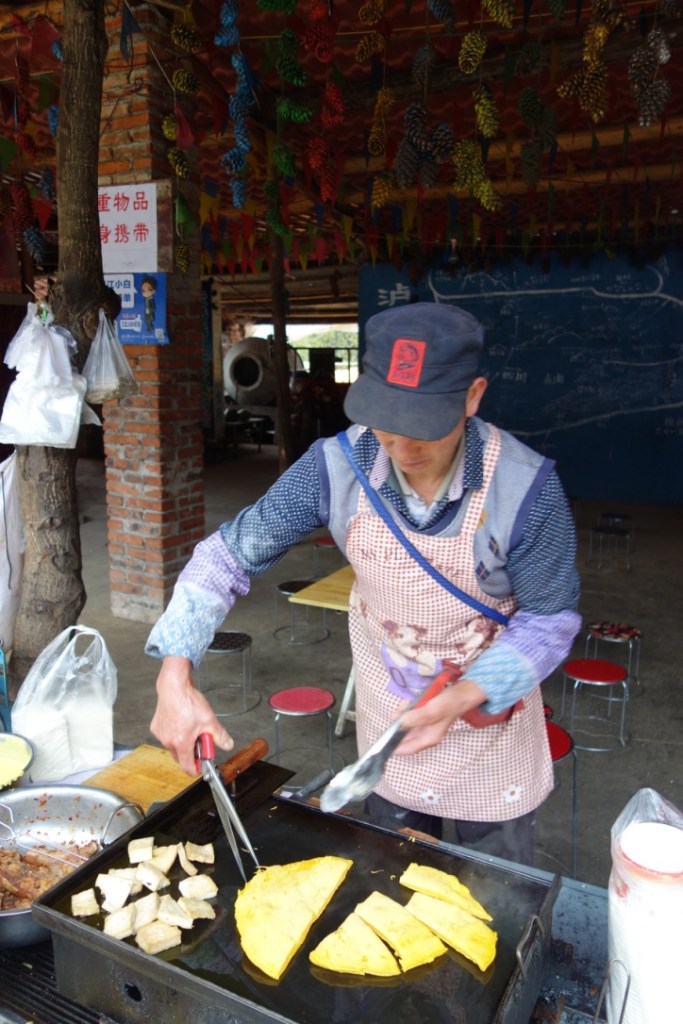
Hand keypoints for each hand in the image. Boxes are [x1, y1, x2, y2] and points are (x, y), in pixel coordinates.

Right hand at [149, 655, 233, 774]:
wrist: (173, 686)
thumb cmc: (188, 701)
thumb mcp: (209, 720)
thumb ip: (220, 736)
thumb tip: (227, 745)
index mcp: (181, 743)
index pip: (187, 767)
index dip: (196, 768)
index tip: (201, 766)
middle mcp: (168, 741)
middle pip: (180, 757)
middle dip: (191, 752)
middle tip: (200, 740)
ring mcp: (160, 735)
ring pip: (173, 746)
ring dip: (182, 742)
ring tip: (191, 728)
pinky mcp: (155, 727)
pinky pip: (166, 736)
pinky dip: (174, 733)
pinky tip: (181, 722)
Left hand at [393, 678, 486, 755]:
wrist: (460, 693)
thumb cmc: (449, 703)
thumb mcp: (434, 710)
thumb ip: (418, 717)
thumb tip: (402, 722)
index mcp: (427, 739)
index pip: (407, 749)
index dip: (393, 746)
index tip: (382, 739)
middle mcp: (423, 735)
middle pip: (402, 734)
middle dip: (398, 722)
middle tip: (401, 710)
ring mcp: (422, 725)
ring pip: (403, 722)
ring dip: (403, 712)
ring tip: (409, 703)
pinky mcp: (421, 716)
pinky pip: (408, 714)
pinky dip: (407, 707)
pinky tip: (412, 700)